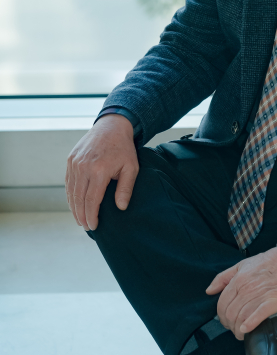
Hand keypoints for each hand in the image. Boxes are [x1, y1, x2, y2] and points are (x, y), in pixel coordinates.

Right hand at [66, 114, 138, 231]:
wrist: (112, 126)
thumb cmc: (124, 148)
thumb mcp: (131, 167)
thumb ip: (125, 188)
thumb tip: (121, 208)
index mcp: (99, 170)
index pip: (92, 200)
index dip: (91, 216)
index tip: (93, 226)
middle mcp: (83, 167)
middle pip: (79, 199)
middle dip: (81, 215)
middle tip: (86, 227)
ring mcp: (74, 163)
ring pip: (71, 191)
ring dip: (74, 208)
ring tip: (79, 219)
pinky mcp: (70, 160)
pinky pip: (68, 182)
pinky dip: (70, 195)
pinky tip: (75, 204)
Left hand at [206, 247, 276, 339]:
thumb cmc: (268, 261)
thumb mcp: (242, 264)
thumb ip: (224, 277)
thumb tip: (209, 291)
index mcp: (238, 280)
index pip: (222, 304)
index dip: (221, 316)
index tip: (226, 321)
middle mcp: (245, 289)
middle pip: (229, 314)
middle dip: (229, 325)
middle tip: (234, 329)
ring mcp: (258, 296)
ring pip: (240, 318)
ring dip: (238, 330)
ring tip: (241, 333)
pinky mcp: (272, 303)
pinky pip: (256, 317)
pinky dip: (249, 326)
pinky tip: (247, 330)